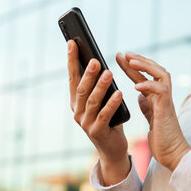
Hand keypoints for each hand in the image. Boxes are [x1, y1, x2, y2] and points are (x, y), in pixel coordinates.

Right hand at [67, 40, 129, 184]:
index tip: (72, 43)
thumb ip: (97, 85)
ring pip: (92, 101)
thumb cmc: (109, 119)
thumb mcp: (101, 100)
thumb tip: (97, 61)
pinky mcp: (97, 132)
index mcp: (76, 101)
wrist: (113, 147)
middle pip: (81, 89)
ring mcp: (85, 123)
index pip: (72, 77)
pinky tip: (119, 92)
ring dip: (101, 86)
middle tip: (95, 60)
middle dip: (87, 74)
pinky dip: (111, 103)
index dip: (71, 60)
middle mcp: (77, 111)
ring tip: (109, 73)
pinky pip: (104, 115)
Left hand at [116, 52, 190, 170]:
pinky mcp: (167, 108)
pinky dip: (149, 85)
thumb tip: (140, 94)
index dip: (132, 66)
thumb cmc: (162, 137)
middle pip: (154, 69)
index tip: (120, 57)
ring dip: (146, 66)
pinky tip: (136, 86)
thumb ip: (147, 104)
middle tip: (124, 53)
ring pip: (161, 74)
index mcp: (156, 97)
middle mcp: (162, 95)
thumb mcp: (150, 117)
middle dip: (139, 60)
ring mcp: (166, 100)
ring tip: (131, 61)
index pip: (144, 76)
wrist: (172, 153)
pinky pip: (161, 90)